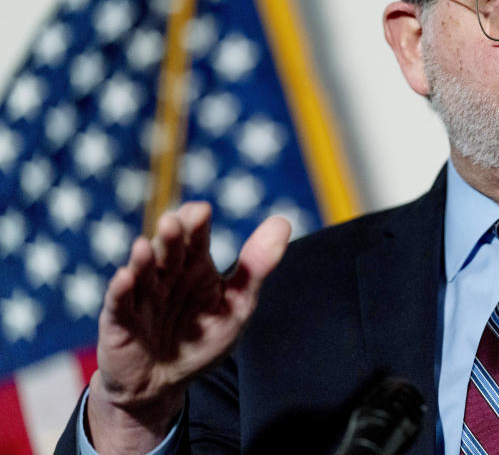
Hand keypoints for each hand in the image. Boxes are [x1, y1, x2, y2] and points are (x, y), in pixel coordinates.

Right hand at [86, 202, 290, 453]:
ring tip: (145, 246)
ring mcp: (141, 296)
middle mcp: (166, 275)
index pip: (196, 238)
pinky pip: (118, 303)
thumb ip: (256, 267)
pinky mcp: (119, 321)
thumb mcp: (236, 305)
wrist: (163, 385)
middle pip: (169, 250)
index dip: (196, 224)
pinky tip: (125, 278)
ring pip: (142, 272)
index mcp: (195, 267)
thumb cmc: (201, 340)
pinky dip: (120, 290)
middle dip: (171, 237)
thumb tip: (282, 221)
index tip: (202, 211)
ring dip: (143, 259)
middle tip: (173, 222)